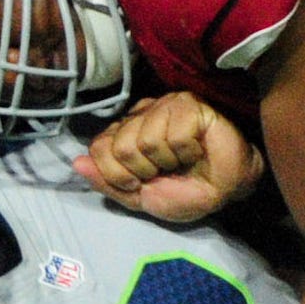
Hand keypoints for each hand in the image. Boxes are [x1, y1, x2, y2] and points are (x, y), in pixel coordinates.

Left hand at [73, 92, 265, 222]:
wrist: (228, 187)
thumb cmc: (189, 191)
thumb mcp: (141, 198)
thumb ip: (108, 182)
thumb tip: (76, 163)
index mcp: (126, 132)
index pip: (99, 148)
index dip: (118, 175)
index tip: (141, 183)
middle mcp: (142, 115)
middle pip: (119, 146)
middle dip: (142, 172)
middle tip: (164, 173)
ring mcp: (165, 106)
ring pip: (144, 140)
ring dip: (166, 163)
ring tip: (182, 162)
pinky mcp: (189, 105)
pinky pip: (173, 135)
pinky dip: (186, 153)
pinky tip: (196, 151)